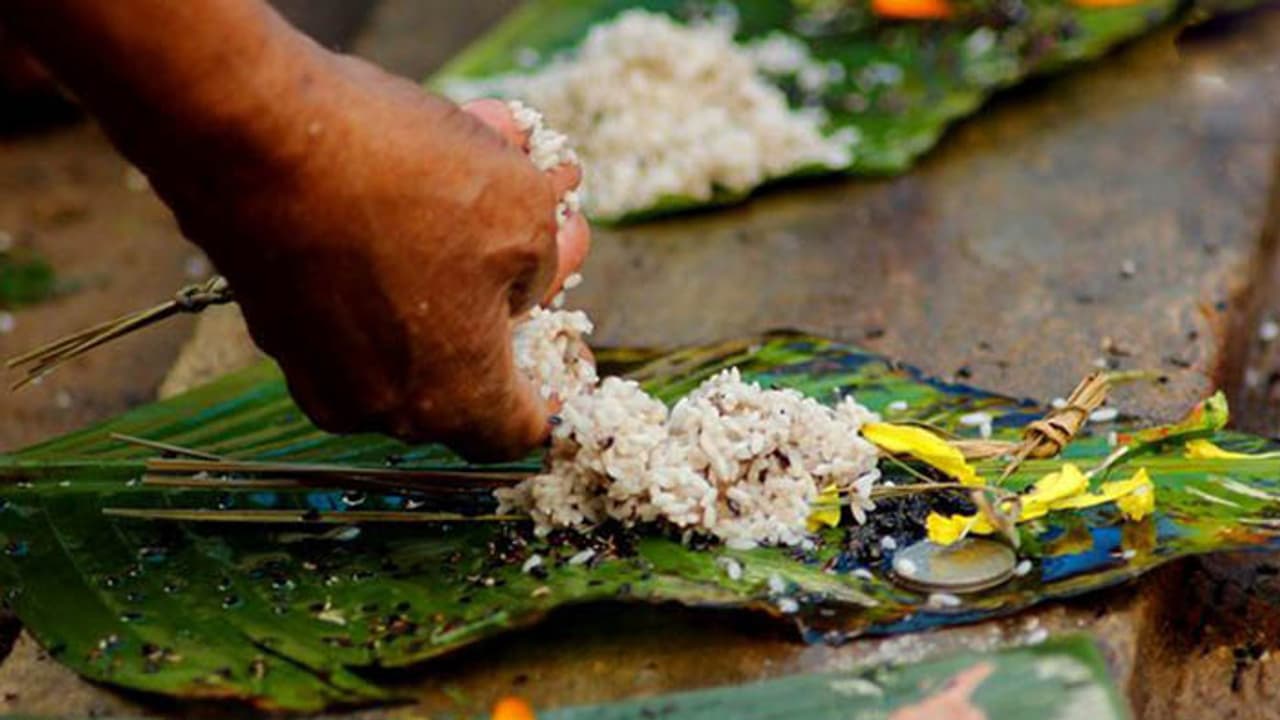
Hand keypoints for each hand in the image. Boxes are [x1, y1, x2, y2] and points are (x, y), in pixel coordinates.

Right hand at [150, 51, 589, 460]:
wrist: (249, 132)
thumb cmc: (399, 178)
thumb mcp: (522, 208)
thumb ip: (547, 261)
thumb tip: (533, 277)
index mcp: (452, 400)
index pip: (526, 427)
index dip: (558, 384)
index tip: (566, 342)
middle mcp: (380, 405)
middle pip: (470, 366)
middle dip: (511, 295)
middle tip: (535, 236)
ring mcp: (318, 367)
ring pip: (413, 320)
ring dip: (456, 254)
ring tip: (483, 165)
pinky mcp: (276, 318)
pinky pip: (359, 296)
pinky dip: (394, 247)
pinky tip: (415, 167)